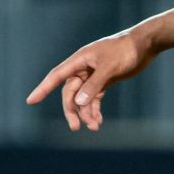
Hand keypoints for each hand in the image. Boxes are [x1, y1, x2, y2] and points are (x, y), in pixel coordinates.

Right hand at [26, 30, 156, 131]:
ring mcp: (93, 74)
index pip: (57, 75)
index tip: (30, 100)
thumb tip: (79, 102)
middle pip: (70, 92)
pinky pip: (93, 98)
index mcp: (80, 59)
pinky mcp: (103, 80)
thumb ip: (94, 85)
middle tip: (76, 127)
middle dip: (72, 110)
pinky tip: (98, 120)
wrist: (143, 46)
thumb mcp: (109, 67)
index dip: (43, 88)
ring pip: (82, 98)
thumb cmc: (124, 51)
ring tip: (95, 126)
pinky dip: (94, 109)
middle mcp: (83, 67)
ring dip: (86, 112)